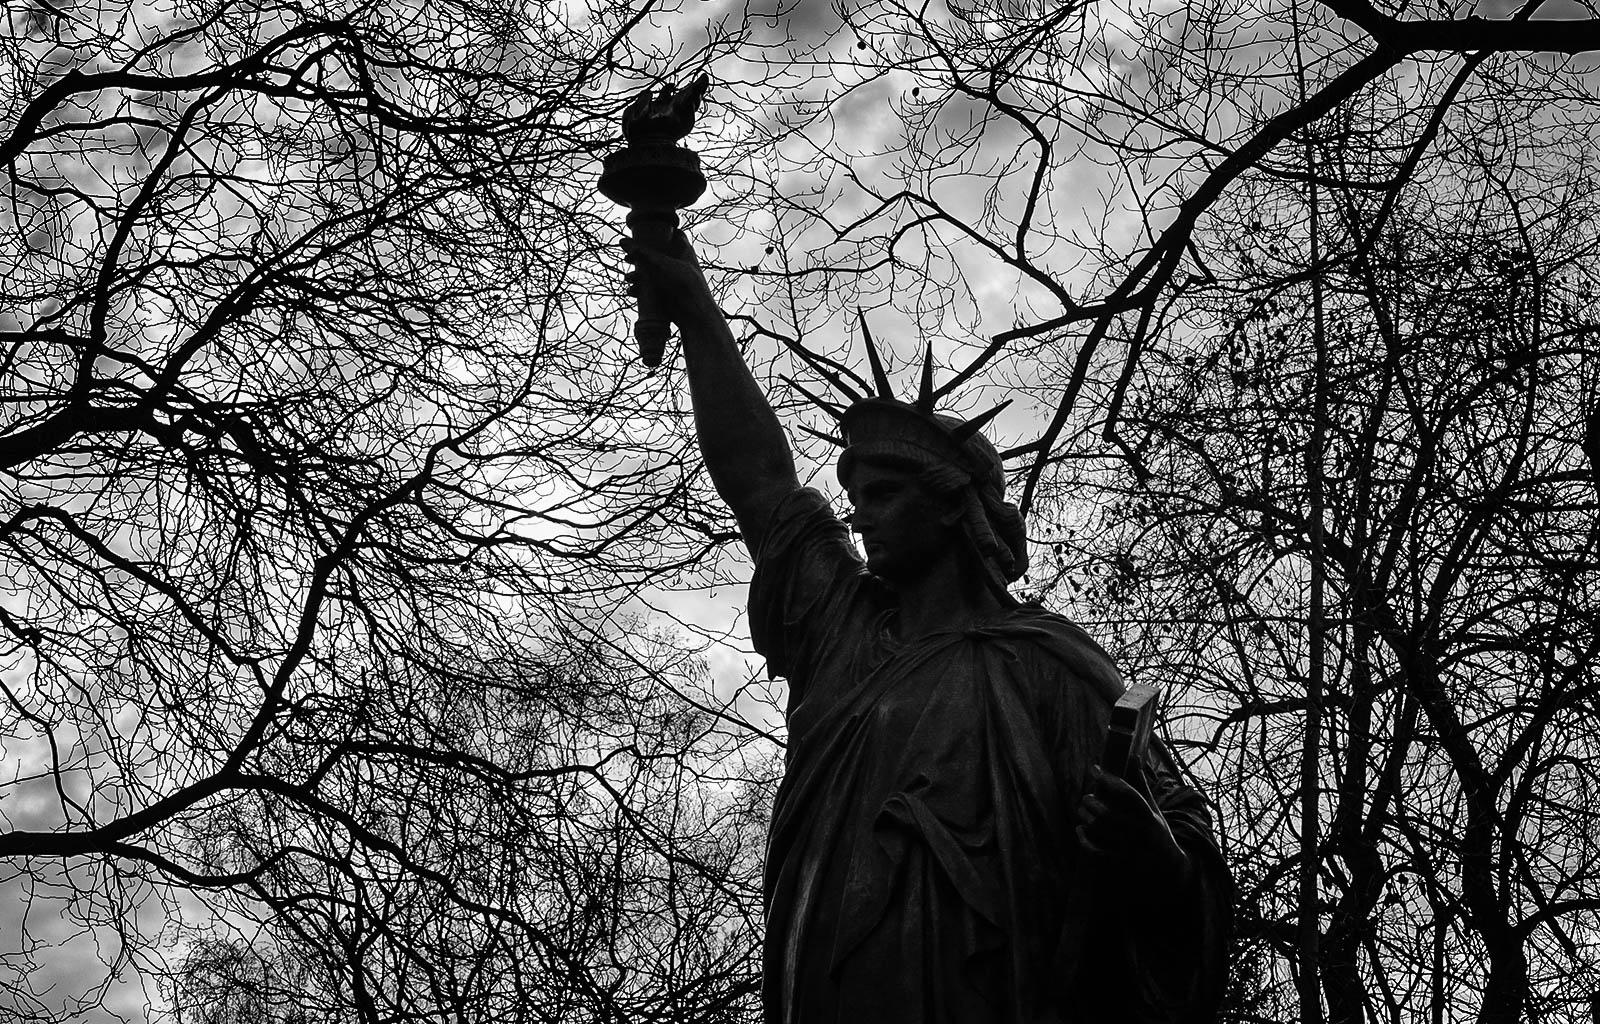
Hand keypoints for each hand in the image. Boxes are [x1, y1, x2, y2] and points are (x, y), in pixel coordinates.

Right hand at [620, 230, 719, 332]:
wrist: (693, 312)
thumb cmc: (683, 282)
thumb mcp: (660, 263)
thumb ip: (641, 252)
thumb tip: (621, 241)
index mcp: (682, 250)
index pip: (673, 233)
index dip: (660, 230)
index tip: (644, 229)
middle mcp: (677, 262)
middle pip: (655, 253)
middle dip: (640, 255)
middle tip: (627, 257)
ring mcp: (670, 278)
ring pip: (650, 272)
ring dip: (637, 274)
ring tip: (629, 278)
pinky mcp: (665, 293)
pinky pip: (648, 288)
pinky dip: (639, 289)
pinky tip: (632, 291)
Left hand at [1076, 766, 1192, 898]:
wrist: (1169, 867)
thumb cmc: (1158, 832)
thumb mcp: (1153, 808)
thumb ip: (1140, 783)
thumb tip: (1134, 755)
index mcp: (1149, 816)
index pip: (1128, 793)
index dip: (1109, 780)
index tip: (1094, 769)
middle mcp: (1139, 832)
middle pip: (1108, 814)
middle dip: (1092, 803)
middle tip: (1087, 797)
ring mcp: (1129, 848)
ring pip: (1100, 831)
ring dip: (1086, 817)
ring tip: (1082, 810)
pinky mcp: (1120, 861)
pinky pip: (1097, 851)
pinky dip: (1084, 839)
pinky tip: (1080, 829)